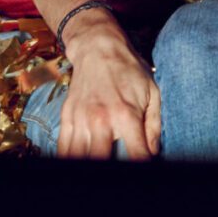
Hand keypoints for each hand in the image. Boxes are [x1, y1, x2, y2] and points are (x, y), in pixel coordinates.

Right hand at [58, 18, 161, 159]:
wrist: (97, 47)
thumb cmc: (129, 70)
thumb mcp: (152, 93)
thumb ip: (153, 126)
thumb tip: (153, 153)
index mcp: (126, 115)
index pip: (137, 156)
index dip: (142, 165)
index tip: (144, 166)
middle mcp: (101, 120)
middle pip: (104, 162)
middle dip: (113, 168)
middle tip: (120, 165)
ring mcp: (81, 120)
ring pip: (81, 158)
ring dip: (91, 163)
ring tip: (100, 163)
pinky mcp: (67, 117)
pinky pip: (63, 149)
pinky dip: (69, 158)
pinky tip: (78, 162)